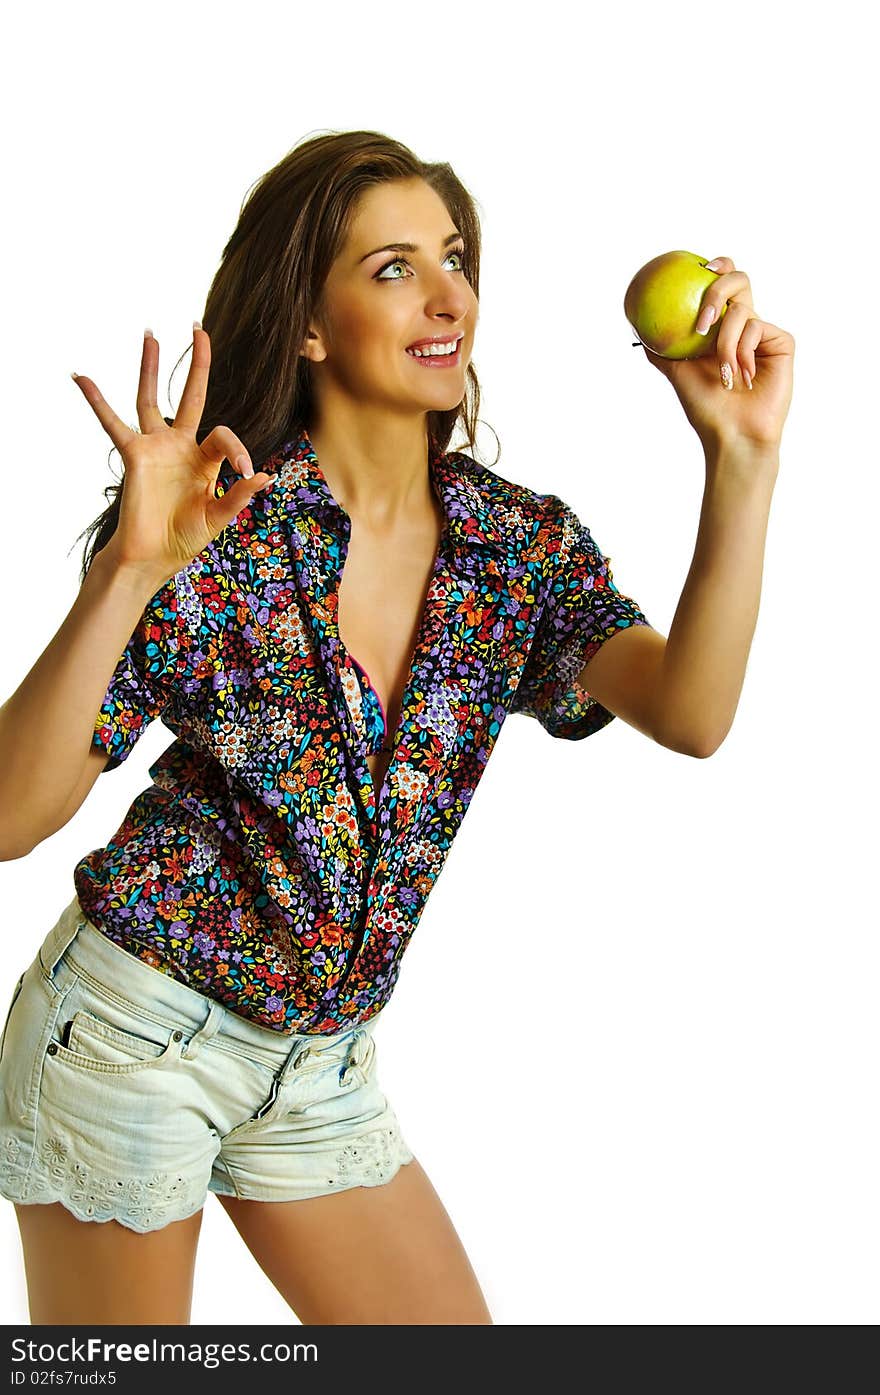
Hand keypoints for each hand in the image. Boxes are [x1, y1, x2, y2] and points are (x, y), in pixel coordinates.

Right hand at [72, 325, 275, 586]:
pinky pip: (112, 423)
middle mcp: (180, 446)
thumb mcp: (218, 518)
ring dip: (149, 366)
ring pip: (150, 397)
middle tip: (198, 329)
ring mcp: (155, 447)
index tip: (247, 473)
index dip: (239, 450)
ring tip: (150, 333)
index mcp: (205, 460)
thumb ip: (239, 497)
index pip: (225, 436)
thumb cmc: (184, 539)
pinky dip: (96, 401)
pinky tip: (81, 377)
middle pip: (190, 395)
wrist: (152, 557)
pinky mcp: (133, 455)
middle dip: (196, 363)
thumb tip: (266, 476)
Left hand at [639, 256, 794, 456]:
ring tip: (723, 373)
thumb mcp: (677, 373)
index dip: (717, 266)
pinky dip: (744, 352)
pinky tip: (744, 376)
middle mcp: (743, 325)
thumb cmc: (705, 408)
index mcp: (721, 327)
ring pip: (742, 312)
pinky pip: (757, 329)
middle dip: (717, 291)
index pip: (720, 285)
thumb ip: (662, 349)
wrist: (732, 433)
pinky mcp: (781, 342)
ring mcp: (763, 333)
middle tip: (702, 321)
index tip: (700, 265)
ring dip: (725, 344)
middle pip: (739, 280)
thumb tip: (638, 328)